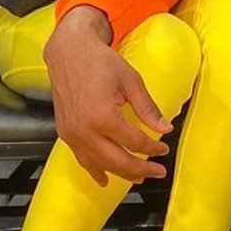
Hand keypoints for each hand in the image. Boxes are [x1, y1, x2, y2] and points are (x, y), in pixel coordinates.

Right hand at [44, 7, 172, 186]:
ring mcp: (72, 134)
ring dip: (121, 173)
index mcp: (104, 117)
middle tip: (158, 172)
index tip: (164, 149)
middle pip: (118, 161)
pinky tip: (105, 179)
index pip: (135, 142)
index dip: (153, 149)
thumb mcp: (131, 81)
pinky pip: (82, 159)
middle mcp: (85, 130)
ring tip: (140, 177)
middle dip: (141, 168)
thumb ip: (148, 108)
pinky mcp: (65, 133)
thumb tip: (165, 129)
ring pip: (100, 164)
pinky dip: (95, 170)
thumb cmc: (100, 62)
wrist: (69, 51)